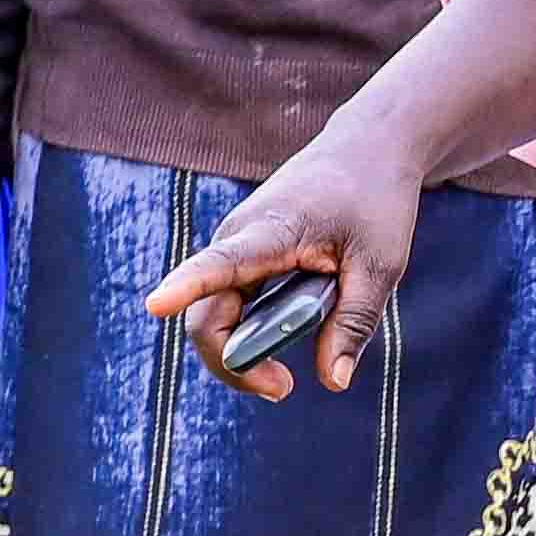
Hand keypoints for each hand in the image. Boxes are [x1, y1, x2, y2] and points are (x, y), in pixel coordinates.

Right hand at [143, 125, 424, 397]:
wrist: (367, 147)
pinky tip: (275, 343)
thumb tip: (333, 382)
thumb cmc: (375, 199)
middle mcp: (239, 237)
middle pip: (207, 314)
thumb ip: (354, 322)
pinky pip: (229, 302)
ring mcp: (237, 245)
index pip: (218, 265)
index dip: (185, 286)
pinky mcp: (245, 253)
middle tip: (284, 388)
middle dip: (232, 362)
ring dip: (239, 351)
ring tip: (284, 379)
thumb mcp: (380, 264)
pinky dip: (246, 331)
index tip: (155, 304)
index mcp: (271, 232)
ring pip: (214, 312)